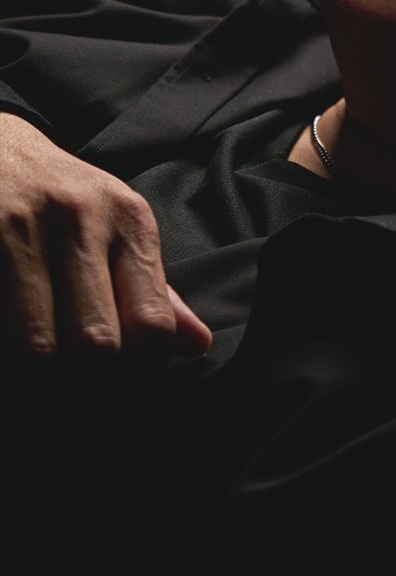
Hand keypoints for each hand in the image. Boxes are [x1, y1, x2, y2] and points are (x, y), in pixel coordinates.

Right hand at [0, 113, 210, 357]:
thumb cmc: (67, 199)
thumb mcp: (120, 227)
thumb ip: (155, 289)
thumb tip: (197, 344)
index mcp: (128, 220)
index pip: (151, 322)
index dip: (140, 363)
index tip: (122, 369)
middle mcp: (78, 219)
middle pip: (98, 344)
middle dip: (88, 376)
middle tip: (76, 375)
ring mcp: (19, 230)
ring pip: (39, 348)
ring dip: (40, 371)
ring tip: (40, 361)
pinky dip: (6, 349)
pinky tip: (12, 338)